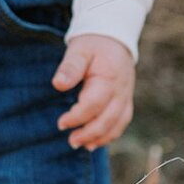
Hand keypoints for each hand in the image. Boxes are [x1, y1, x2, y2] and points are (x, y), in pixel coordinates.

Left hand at [53, 34, 135, 148]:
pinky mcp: (126, 101)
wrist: (113, 39)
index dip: (77, 117)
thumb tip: (58, 84)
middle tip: (70, 140)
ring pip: (117, 124)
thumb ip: (70, 67)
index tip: (61, 124)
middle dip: (89, 133)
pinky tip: (94, 142)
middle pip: (108, 119)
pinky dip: (109, 135)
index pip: (94, 104)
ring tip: (81, 144)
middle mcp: (121, 91)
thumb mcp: (79, 50)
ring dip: (100, 138)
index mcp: (109, 78)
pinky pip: (121, 123)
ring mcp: (126, 97)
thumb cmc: (92, 45)